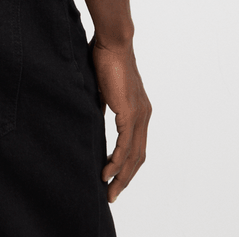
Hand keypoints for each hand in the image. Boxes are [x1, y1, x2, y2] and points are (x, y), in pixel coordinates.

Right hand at [90, 34, 150, 202]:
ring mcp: (138, 114)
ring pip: (133, 154)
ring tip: (109, 190)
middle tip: (112, 195)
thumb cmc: (106, 58)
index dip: (127, 165)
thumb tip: (95, 114)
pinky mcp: (129, 112)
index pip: (136, 146)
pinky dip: (117, 160)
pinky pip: (125, 144)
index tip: (114, 179)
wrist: (113, 42)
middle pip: (138, 156)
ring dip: (121, 175)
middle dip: (125, 178)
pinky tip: (108, 171)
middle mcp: (143, 115)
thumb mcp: (103, 88)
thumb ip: (104, 104)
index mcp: (139, 110)